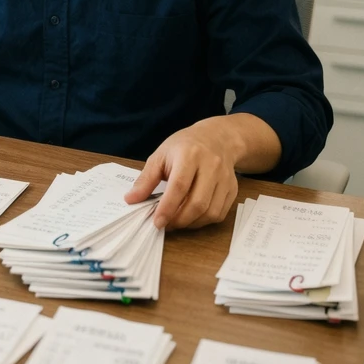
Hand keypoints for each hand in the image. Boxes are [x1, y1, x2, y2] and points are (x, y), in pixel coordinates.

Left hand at [124, 118, 241, 230]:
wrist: (217, 138)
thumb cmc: (184, 147)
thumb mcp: (160, 156)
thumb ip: (146, 179)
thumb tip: (131, 199)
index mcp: (190, 154)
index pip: (179, 186)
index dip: (167, 207)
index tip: (157, 222)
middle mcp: (211, 166)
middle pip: (197, 203)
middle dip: (179, 220)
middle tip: (165, 224)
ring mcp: (225, 178)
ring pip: (210, 211)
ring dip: (191, 223)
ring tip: (176, 221)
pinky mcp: (233, 189)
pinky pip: (220, 213)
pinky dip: (204, 221)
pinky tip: (191, 217)